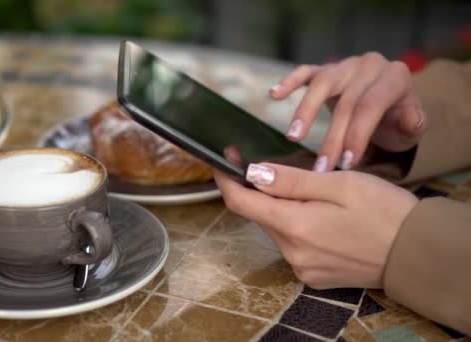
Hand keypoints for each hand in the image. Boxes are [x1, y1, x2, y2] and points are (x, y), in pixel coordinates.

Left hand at [214, 163, 417, 288]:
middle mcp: (292, 252)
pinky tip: (323, 219)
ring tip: (314, 194)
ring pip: (277, 229)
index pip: (240, 202)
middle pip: (260, 215)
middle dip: (261, 191)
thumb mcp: (338, 183)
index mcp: (294, 225)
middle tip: (280, 168)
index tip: (223, 161)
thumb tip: (253, 173)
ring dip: (283, 209)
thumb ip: (291, 181)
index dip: (226, 179)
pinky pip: (294, 246)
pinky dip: (298, 228)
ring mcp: (302, 267)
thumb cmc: (383, 211)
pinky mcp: (314, 276)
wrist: (416, 253)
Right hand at [270, 52, 424, 171]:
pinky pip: (305, 71)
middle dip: (332, 138)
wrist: (389, 103)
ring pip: (322, 83)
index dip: (357, 134)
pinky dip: (289, 82)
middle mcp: (369, 65)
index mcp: (395, 77)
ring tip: (294, 136)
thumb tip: (409, 119)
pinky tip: (274, 95)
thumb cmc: (397, 120)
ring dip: (305, 111)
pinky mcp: (325, 68)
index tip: (345, 164)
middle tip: (321, 167)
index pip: (371, 106)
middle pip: (346, 101)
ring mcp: (345, 65)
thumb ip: (412, 124)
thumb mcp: (411, 126)